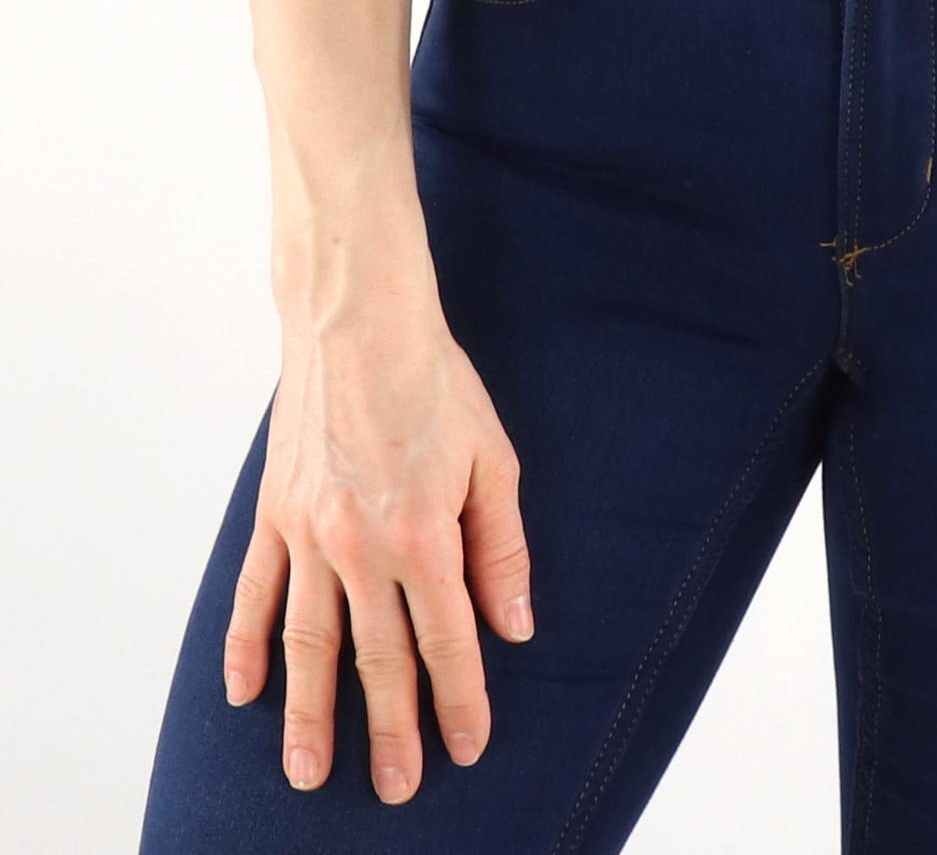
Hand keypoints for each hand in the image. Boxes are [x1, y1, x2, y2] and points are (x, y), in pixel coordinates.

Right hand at [221, 312, 534, 801]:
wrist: (359, 320)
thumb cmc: (435, 383)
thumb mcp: (493, 458)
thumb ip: (501, 547)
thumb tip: (515, 624)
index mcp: (423, 534)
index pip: (447, 640)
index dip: (460, 699)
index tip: (468, 747)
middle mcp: (361, 546)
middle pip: (378, 658)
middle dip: (391, 729)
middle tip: (396, 790)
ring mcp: (308, 533)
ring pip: (309, 643)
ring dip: (310, 714)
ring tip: (309, 775)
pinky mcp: (274, 514)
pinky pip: (254, 593)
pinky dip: (246, 647)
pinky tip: (245, 695)